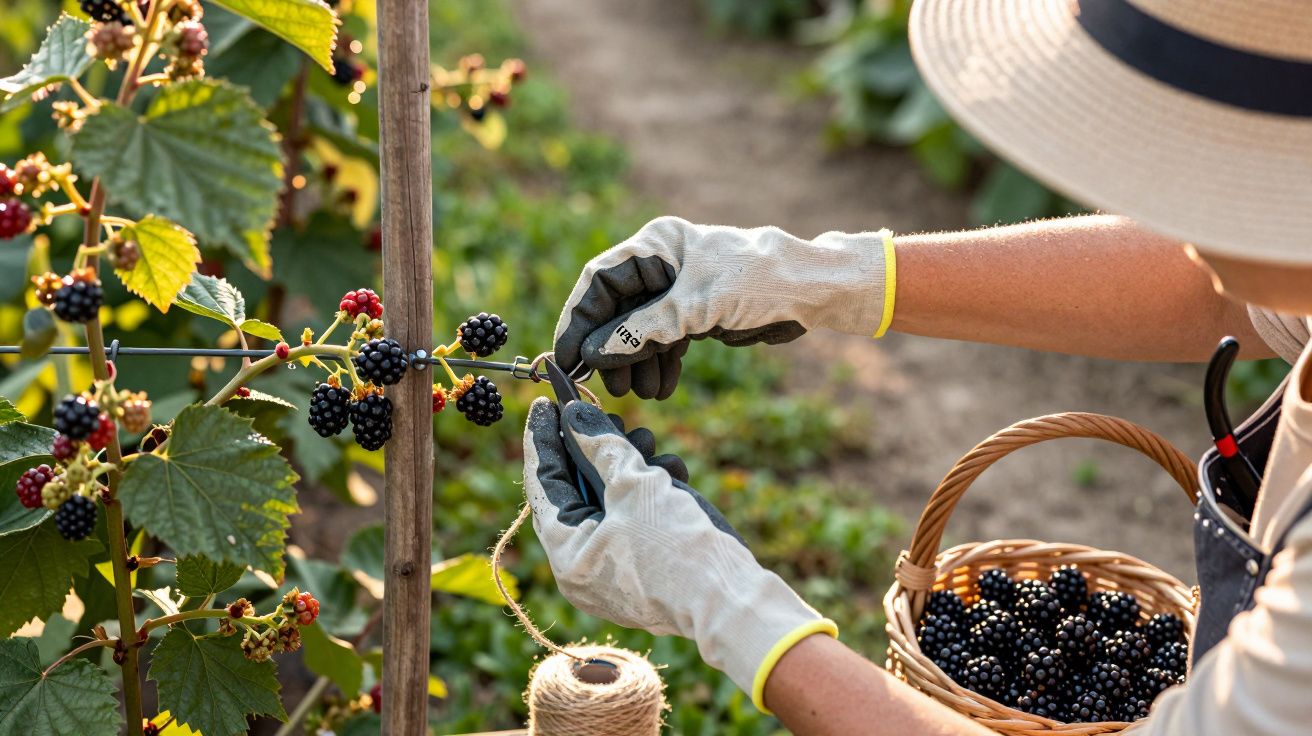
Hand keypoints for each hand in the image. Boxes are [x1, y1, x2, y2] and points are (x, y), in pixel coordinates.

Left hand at [522, 397, 836, 707]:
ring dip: (627, 469)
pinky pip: (634, 525)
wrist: (733, 600)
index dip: (543, 439)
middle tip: (606, 416)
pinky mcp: (646, 574)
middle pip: (577, 494)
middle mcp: (583, 571)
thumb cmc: (678, 544)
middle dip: (595, 451)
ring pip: (610, 506)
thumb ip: (600, 445)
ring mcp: (615, 576)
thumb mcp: (634, 484)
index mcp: (566, 555)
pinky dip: (648, 496)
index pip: (543, 485)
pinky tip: (671, 472)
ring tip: (647, 440)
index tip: (545, 403)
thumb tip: (574, 415)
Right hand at [553, 216, 892, 397]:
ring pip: (638, 331)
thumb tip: (594, 356)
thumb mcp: (696, 307)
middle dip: (610, 351)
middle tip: (608, 388)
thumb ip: (644, 330)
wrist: (812, 291)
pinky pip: (663, 342)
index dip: (579, 321)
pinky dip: (659, 365)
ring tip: (643, 393)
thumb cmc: (759, 281)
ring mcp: (676, 290)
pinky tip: (663, 388)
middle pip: (615, 310)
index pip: (599, 282)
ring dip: (636, 364)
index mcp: (656, 244)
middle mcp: (660, 264)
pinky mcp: (694, 313)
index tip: (566, 360)